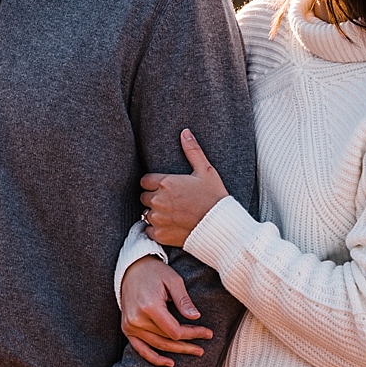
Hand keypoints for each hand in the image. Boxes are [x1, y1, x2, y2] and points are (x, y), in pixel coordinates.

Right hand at [121, 255, 210, 366]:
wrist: (131, 269)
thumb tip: (195, 317)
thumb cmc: (155, 272)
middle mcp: (137, 319)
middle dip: (187, 344)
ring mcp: (130, 326)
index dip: (192, 334)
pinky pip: (140, 349)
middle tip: (203, 348)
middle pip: (167, 340)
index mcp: (149, 306)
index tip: (207, 333)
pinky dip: (154, 358)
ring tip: (193, 352)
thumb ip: (184, 300)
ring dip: (176, 352)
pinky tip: (169, 363)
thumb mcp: (173, 281)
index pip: (174, 331)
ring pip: (157, 345)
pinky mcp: (127, 329)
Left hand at [138, 128, 228, 246]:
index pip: (145, 181)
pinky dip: (156, 230)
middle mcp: (158, 200)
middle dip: (153, 198)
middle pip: (144, 197)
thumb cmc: (215, 197)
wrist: (221, 226)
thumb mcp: (206, 171)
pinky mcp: (161, 234)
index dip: (153, 184)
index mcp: (166, 183)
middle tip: (169, 201)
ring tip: (171, 214)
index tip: (164, 188)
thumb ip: (193, 151)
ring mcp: (158, 218)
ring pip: (146, 213)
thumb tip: (185, 132)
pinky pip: (149, 231)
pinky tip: (170, 227)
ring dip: (155, 213)